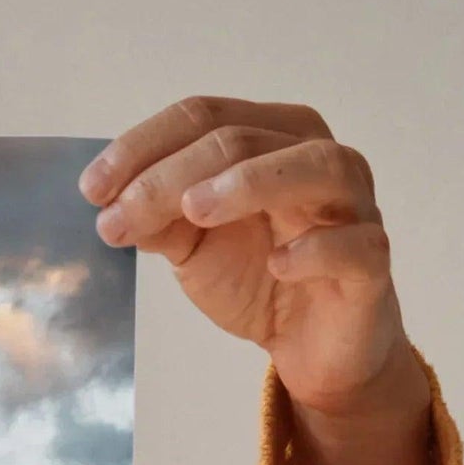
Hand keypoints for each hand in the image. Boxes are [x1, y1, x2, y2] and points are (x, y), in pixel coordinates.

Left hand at [85, 96, 447, 464]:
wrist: (312, 347)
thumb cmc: (258, 277)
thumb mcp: (194, 246)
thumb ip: (158, 218)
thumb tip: (110, 202)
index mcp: (272, 138)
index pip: (205, 117)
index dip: (143, 146)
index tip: (92, 190)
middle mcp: (317, 157)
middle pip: (244, 139)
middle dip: (171, 175)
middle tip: (118, 216)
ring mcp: (353, 206)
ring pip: (315, 167)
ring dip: (250, 182)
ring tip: (194, 210)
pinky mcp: (371, 263)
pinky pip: (355, 243)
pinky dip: (316, 248)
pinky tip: (278, 263)